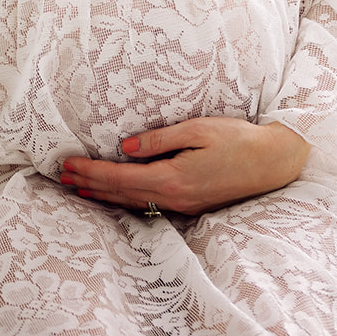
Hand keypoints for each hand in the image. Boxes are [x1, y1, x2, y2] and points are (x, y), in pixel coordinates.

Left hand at [60, 117, 309, 216]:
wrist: (274, 163)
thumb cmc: (238, 140)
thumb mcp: (198, 129)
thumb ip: (160, 139)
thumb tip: (125, 147)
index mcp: (173, 179)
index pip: (120, 178)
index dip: (92, 173)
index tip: (68, 165)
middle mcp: (174, 199)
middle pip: (122, 195)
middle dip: (90, 185)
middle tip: (62, 177)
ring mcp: (183, 206)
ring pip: (133, 203)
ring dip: (104, 196)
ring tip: (79, 189)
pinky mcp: (191, 205)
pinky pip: (149, 205)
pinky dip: (125, 200)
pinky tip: (116, 197)